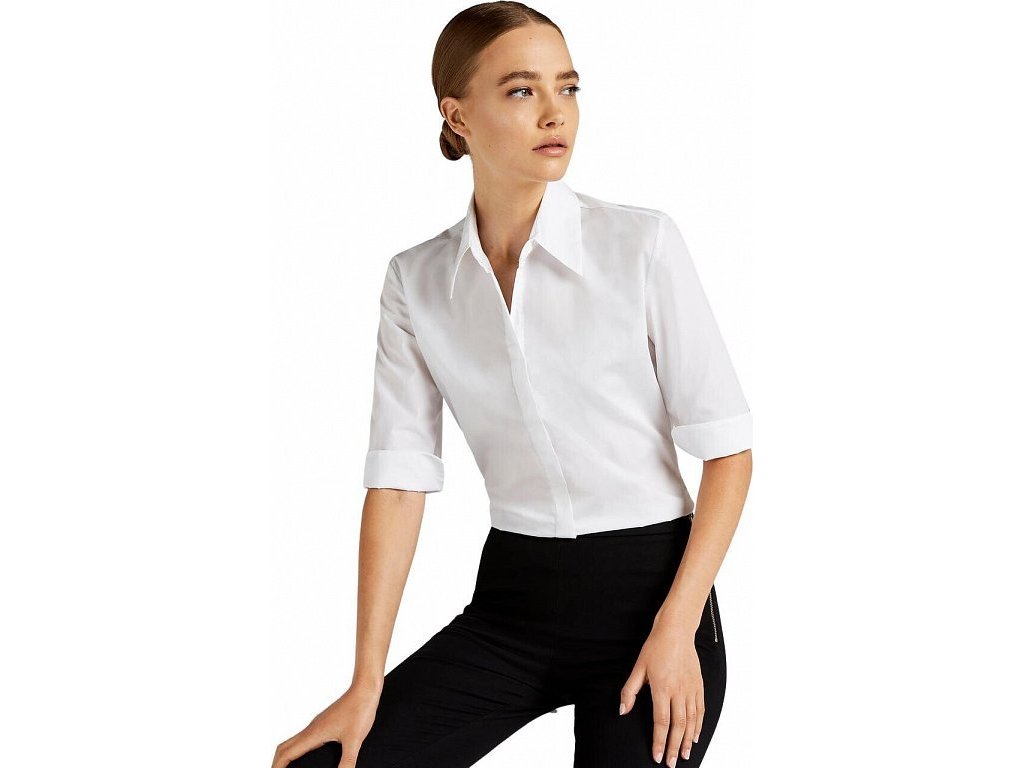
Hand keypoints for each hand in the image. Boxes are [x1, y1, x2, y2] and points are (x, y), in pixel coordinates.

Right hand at [271, 682, 381, 767]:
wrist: (365, 689)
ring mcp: (317, 725)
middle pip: (284, 747)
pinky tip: (310, 755)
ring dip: (287, 755)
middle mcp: (312, 729)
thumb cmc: (360, 710)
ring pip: (294, 741)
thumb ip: (347, 761)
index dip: (277, 767)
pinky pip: (305, 738)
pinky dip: (299, 749)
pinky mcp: (324, 723)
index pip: (286, 753)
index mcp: (314, 733)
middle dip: (277, 763)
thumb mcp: (355, 740)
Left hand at [619, 624, 703, 764]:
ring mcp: (691, 688)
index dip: (659, 741)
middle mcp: (678, 690)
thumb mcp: (638, 667)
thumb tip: (622, 710)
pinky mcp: (699, 685)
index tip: (657, 756)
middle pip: (678, 725)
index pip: (661, 721)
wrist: (676, 631)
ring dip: (687, 740)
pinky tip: (695, 736)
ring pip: (691, 720)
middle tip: (672, 763)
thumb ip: (629, 690)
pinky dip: (699, 725)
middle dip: (674, 746)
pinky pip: (700, 710)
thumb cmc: (655, 647)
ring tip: (684, 755)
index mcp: (662, 687)